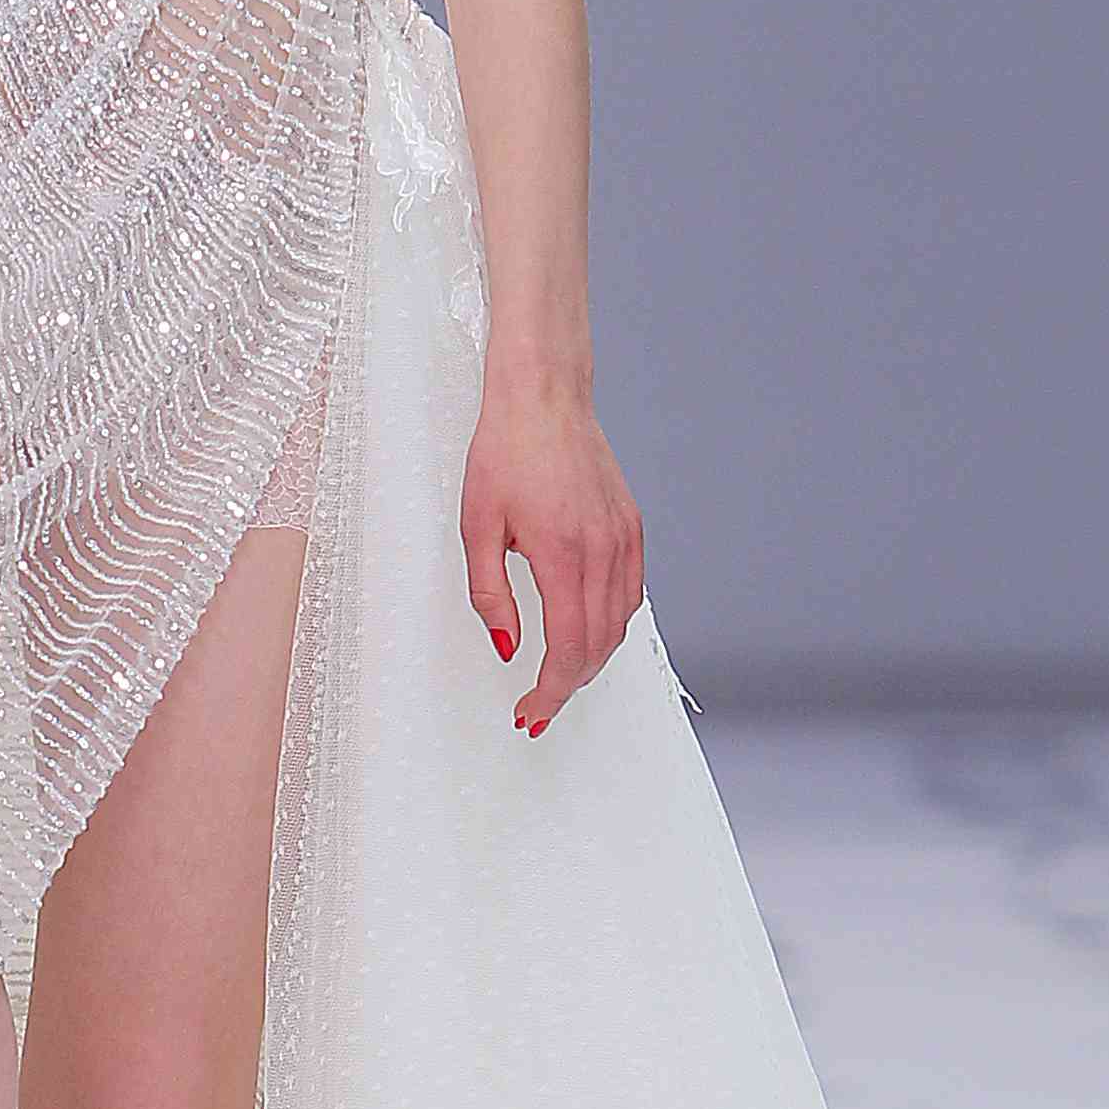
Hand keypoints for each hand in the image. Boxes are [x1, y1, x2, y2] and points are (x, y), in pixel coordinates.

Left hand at [458, 376, 644, 738]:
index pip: (569, 648)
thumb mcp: (476, 528)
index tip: (531, 709)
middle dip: (570, 684)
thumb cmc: (504, 453)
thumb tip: (507, 647)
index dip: (552, 690)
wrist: (543, 398)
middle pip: (599, 644)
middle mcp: (603, 550)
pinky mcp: (632, 527)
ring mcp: (624, 538)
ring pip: (620, 623)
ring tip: (560, 675)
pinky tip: (588, 629)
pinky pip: (630, 593)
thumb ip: (490, 595)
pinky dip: (611, 623)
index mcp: (562, 554)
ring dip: (593, 658)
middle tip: (539, 704)